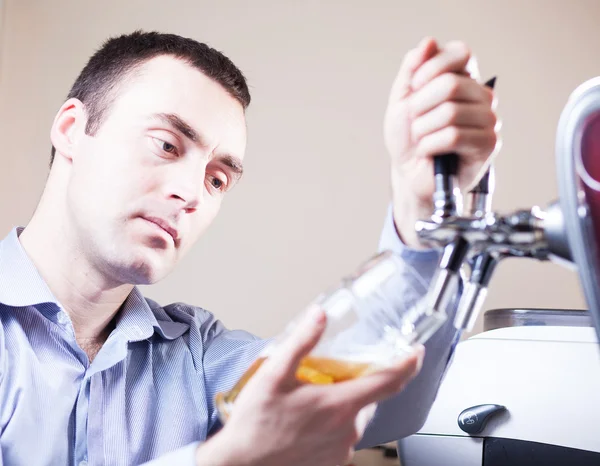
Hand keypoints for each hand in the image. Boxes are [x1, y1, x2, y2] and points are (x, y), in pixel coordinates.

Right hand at [197, 306, 423, 465]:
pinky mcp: (333, 462)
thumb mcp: (274, 375)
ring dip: (346, 402)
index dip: (408, 363)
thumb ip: (300, 342)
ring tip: (317, 396)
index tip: (416, 351)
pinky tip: (311, 419)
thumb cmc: (256, 425)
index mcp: (339, 405)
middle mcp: (348, 429)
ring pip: (356, 417)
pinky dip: (336, 422)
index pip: (389, 381)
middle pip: (371, 397)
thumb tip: (319, 316)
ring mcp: (342, 449)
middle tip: (339, 370)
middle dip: (362, 380)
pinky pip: (345, 435)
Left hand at [384, 37, 497, 247]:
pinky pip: (454, 136)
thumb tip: (428, 43)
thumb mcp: (402, 99)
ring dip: (423, 129)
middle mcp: (481, 96)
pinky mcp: (488, 145)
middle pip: (451, 85)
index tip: (414, 89)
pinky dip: (430, 145)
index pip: (460, 53)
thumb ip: (412, 69)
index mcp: (464, 79)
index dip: (430, 70)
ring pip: (450, 113)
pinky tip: (429, 152)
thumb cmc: (409, 138)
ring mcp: (488, 120)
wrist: (408, 173)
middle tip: (415, 122)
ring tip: (422, 139)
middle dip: (419, 106)